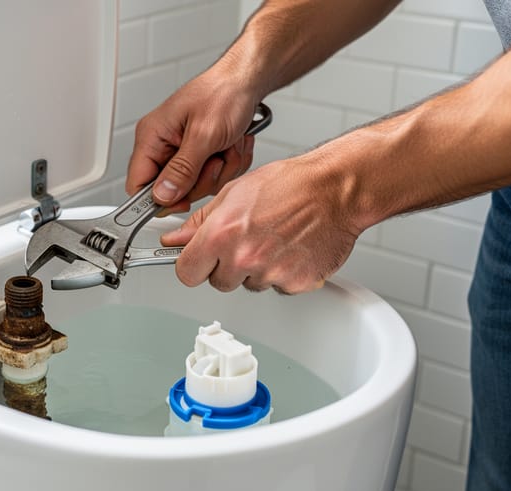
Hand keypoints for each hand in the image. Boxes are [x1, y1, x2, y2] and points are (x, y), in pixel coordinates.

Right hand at [126, 63, 260, 212]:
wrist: (247, 81)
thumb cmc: (224, 94)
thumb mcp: (204, 134)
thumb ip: (182, 169)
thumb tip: (162, 196)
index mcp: (152, 137)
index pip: (137, 183)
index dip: (158, 199)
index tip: (183, 201)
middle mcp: (163, 145)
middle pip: (173, 190)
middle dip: (202, 179)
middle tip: (215, 157)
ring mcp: (182, 151)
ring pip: (197, 185)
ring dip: (221, 169)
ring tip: (227, 145)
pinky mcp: (200, 155)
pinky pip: (213, 177)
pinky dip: (229, 164)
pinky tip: (232, 144)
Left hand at [160, 157, 361, 293]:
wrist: (335, 189)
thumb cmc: (289, 184)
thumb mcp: (233, 193)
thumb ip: (199, 223)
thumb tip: (175, 240)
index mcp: (221, 234)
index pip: (187, 273)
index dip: (192, 265)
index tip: (199, 259)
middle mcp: (244, 257)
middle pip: (218, 282)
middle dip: (226, 266)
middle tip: (247, 239)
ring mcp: (271, 274)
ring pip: (249, 284)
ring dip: (256, 268)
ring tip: (273, 238)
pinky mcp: (296, 283)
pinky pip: (278, 287)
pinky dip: (283, 273)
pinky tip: (290, 248)